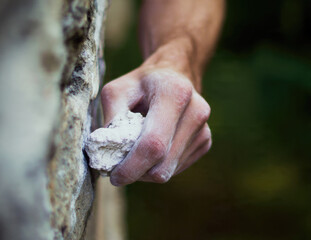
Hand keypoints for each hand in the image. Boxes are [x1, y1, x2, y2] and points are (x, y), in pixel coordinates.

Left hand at [101, 66, 211, 185]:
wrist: (174, 75)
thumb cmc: (141, 85)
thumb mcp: (117, 90)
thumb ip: (111, 118)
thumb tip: (105, 151)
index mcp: (174, 94)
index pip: (153, 143)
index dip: (132, 166)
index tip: (114, 176)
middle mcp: (196, 112)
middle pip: (162, 164)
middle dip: (137, 173)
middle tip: (119, 168)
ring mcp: (203, 129)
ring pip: (169, 171)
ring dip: (147, 171)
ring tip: (135, 153)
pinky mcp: (205, 141)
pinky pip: (176, 169)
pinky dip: (159, 166)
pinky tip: (152, 149)